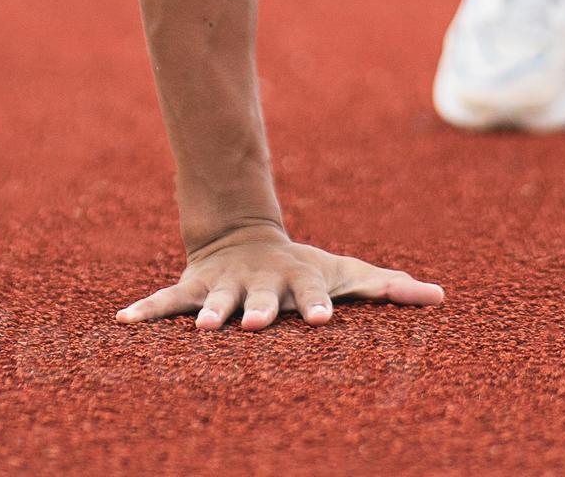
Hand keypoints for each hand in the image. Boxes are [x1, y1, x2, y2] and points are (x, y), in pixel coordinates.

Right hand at [116, 224, 445, 330]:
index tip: (323, 320)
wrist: (245, 236)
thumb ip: (391, 287)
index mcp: (299, 281)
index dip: (318, 304)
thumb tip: (441, 297)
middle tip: (254, 326)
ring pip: (213, 301)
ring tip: (202, 329)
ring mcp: (224, 285)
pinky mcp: (192, 288)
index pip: (312, 293)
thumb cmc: (307, 269)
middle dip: (258, 311)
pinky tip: (123, 322)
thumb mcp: (348, 273)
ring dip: (207, 313)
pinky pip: (165, 301)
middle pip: (260, 299)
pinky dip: (144, 310)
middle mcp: (260, 283)